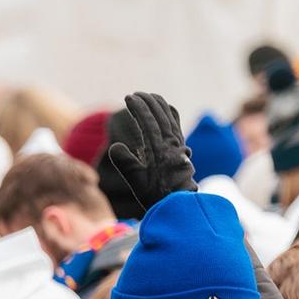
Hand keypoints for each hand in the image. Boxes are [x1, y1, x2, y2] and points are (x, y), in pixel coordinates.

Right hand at [107, 92, 196, 212]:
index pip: (149, 123)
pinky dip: (172, 115)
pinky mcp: (182, 149)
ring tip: (150, 96)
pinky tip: (168, 109)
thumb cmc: (155, 195)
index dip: (139, 108)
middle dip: (148, 103)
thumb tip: (116, 146)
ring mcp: (179, 146)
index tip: (129, 97)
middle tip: (137, 94)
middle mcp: (172, 146)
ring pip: (171, 120)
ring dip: (160, 106)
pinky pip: (178, 127)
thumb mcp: (136, 182)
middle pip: (160, 117)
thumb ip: (126, 164)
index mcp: (159, 151)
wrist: (178, 204)